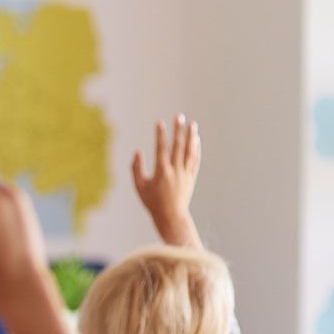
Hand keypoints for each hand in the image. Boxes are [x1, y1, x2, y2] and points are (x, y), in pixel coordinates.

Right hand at [131, 114, 202, 248]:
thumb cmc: (152, 202)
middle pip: (178, 146)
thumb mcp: (139, 187)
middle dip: (178, 130)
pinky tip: (196, 140)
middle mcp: (175, 170)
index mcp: (162, 172)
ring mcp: (185, 173)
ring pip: (190, 151)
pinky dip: (196, 149)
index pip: (161, 149)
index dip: (160, 135)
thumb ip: (136, 168)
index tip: (160, 123)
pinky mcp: (191, 177)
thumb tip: (137, 152)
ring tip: (192, 124)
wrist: (171, 216)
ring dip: (191, 137)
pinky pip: (195, 160)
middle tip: (179, 116)